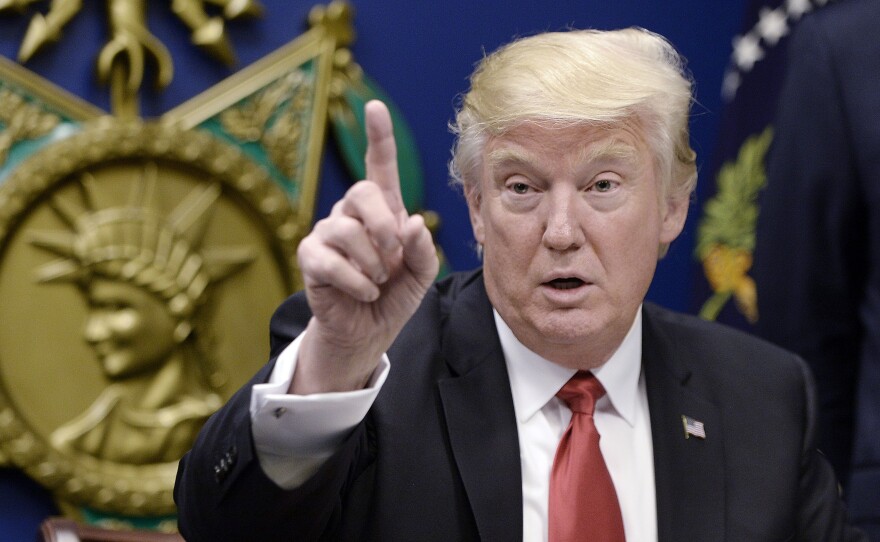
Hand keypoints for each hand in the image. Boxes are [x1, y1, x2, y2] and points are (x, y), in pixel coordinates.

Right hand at [292, 100, 438, 393]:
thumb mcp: (421, 274)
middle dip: (383, 225)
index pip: (378, 166)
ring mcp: (327, 234)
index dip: (378, 136)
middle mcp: (351, 214)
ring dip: (371, 260)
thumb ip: (422, 249)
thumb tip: (413, 222)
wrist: (368, 331)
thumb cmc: (394, 295)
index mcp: (383, 210)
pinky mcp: (310, 258)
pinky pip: (329, 258)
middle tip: (393, 256)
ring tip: (378, 280)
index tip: (375, 106)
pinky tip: (365, 291)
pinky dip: (356, 280)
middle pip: (360, 191)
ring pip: (344, 228)